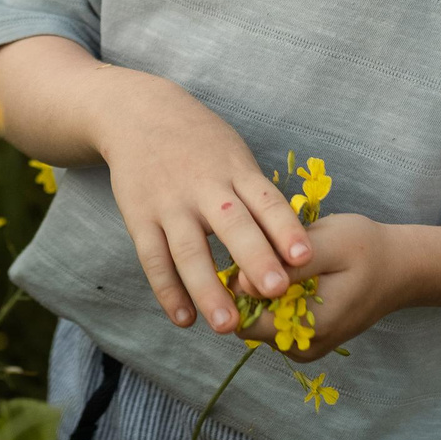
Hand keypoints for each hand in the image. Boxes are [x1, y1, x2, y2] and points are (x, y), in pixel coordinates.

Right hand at [93, 81, 312, 334]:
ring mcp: (170, 203)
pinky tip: (184, 318)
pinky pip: (153, 258)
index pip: (266, 200)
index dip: (285, 228)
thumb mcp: (233, 153)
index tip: (304, 257)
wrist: (136, 113)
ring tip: (227, 326)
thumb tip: (290, 245)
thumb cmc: (199, 142)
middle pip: (233, 226)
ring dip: (209, 289)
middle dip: (255, 258)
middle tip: (276, 291)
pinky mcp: (139, 217)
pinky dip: (168, 290)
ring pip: (190, 250)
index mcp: (235, 169)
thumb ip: (256, 196)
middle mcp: (204, 187)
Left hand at [240, 212, 402, 362]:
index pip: (245, 318)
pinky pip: (273, 320)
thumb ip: (288, 265)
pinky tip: (294, 274)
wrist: (399, 268)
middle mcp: (302, 347)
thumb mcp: (329, 245)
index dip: (241, 284)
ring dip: (264, 291)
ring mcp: (303, 346)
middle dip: (252, 286)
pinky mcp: (305, 340)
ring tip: (288, 261)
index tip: (257, 253)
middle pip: (248, 320)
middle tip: (273, 251)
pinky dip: (275, 297)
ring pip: (258, 319)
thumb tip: (244, 284)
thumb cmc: (366, 250)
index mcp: (309, 329)